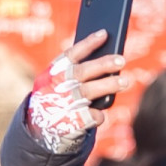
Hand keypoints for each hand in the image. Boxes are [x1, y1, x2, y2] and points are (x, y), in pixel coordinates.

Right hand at [26, 30, 131, 151]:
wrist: (40, 132)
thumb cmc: (57, 101)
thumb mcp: (58, 84)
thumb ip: (76, 74)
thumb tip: (108, 61)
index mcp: (52, 74)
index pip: (71, 54)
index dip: (88, 43)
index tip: (104, 34)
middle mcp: (56, 87)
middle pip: (82, 72)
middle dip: (102, 64)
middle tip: (121, 60)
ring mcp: (63, 105)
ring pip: (88, 92)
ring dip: (108, 85)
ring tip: (125, 81)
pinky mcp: (71, 123)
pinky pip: (92, 116)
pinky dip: (99, 114)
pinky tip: (100, 113)